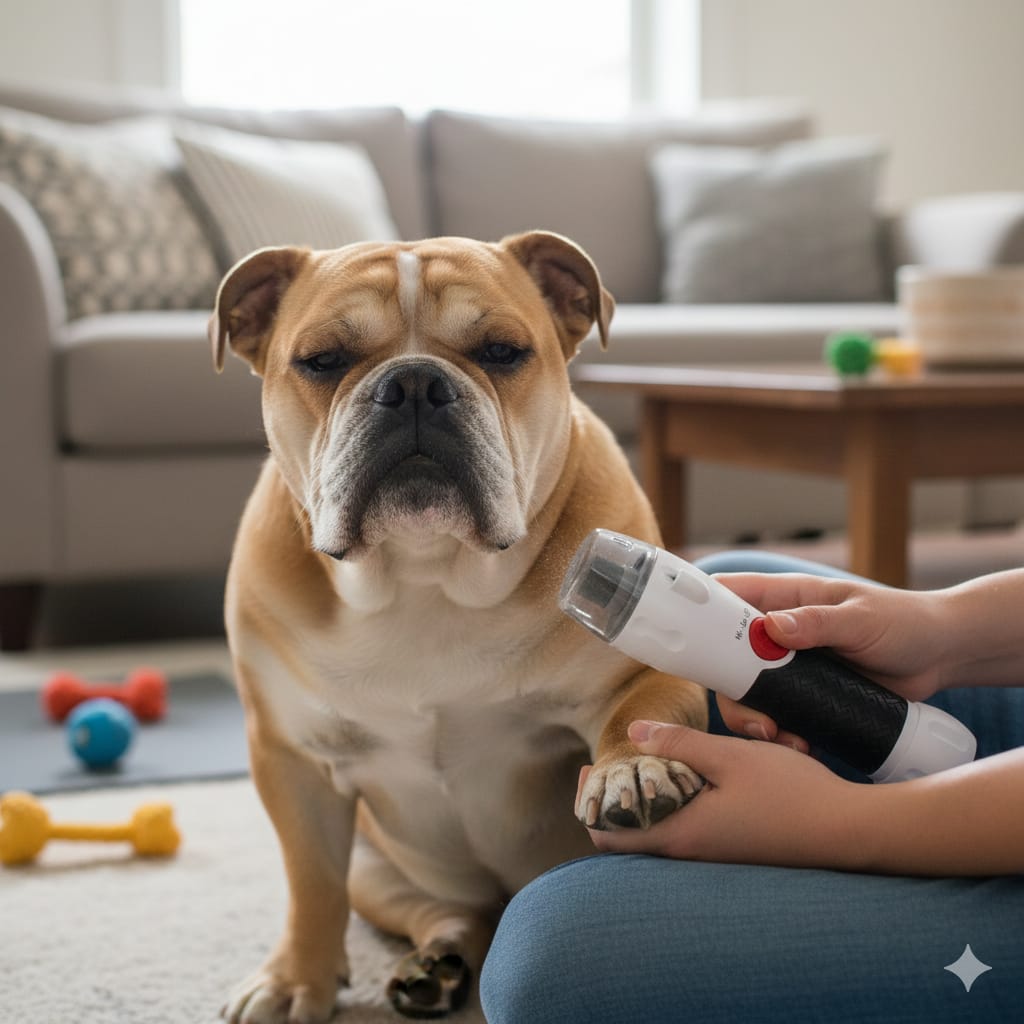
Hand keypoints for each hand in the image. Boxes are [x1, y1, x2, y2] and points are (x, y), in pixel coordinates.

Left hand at [581, 720, 862, 868]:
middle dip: (611, 799)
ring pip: (656, 831)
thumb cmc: (791, 792)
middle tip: (612, 760)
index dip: (588, 804)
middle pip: (627, 836)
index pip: (608, 837)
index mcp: (681, 834)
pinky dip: (671, 803)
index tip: (589, 767)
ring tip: (644, 760)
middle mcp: (690, 852)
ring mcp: (711, 853)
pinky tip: (685, 774)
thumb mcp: (729, 755)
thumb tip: (635, 731)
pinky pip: (683, 829)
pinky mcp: (730, 847)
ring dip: (643, 799)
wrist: (848, 830)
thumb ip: (679, 743)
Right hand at [709, 574, 947, 744]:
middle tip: (753, 715)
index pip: (727, 595)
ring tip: (779, 737)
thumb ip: (818, 623)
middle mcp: (778, 632)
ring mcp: (790, 666)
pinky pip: (776, 714)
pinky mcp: (806, 696)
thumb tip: (773, 628)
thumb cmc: (903, 622)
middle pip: (726, 656)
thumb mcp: (861, 618)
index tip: (688, 640)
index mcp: (785, 599)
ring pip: (747, 691)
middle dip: (730, 688)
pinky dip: (778, 733)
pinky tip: (798, 745)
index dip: (700, 612)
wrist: (941, 657)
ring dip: (753, 717)